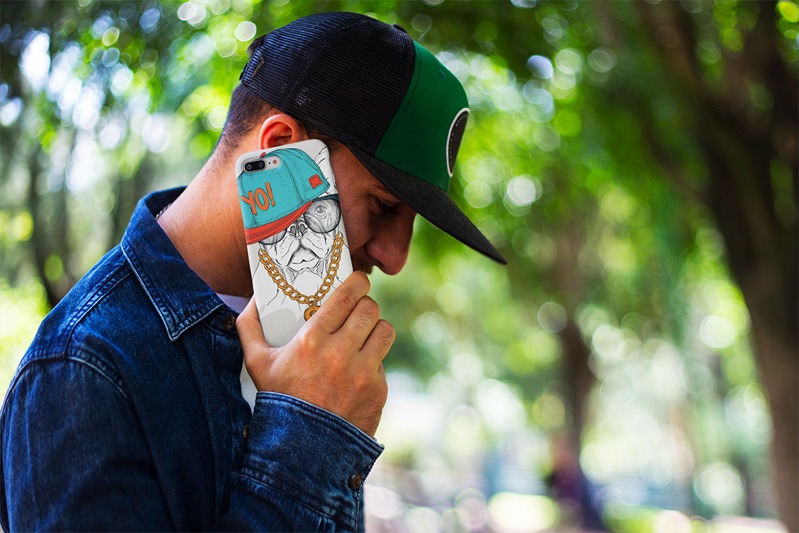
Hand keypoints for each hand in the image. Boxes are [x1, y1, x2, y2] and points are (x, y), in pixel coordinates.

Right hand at [236, 272, 393, 436]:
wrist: (302, 449)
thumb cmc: (279, 400)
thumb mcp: (256, 363)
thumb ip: (249, 327)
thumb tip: (253, 300)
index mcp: (312, 340)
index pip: (347, 296)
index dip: (357, 282)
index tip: (358, 280)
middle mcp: (341, 353)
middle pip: (370, 309)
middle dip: (365, 305)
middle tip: (359, 309)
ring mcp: (363, 373)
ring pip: (385, 331)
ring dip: (375, 329)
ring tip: (365, 333)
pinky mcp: (378, 390)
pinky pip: (383, 362)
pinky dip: (373, 362)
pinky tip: (359, 368)